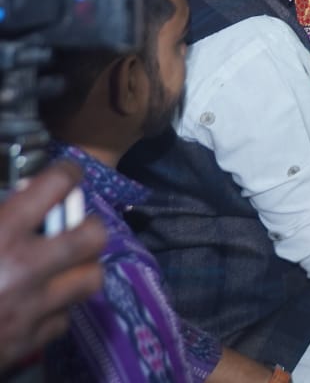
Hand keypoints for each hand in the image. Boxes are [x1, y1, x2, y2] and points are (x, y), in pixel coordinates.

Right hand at [0, 162, 105, 371]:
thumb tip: (16, 193)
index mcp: (1, 233)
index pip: (56, 186)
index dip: (65, 175)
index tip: (65, 177)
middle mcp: (25, 267)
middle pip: (92, 236)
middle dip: (88, 227)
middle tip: (74, 227)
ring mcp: (31, 308)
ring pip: (90, 279)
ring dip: (81, 268)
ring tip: (65, 265)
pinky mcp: (29, 342)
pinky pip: (64, 318)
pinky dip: (56, 309)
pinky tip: (39, 303)